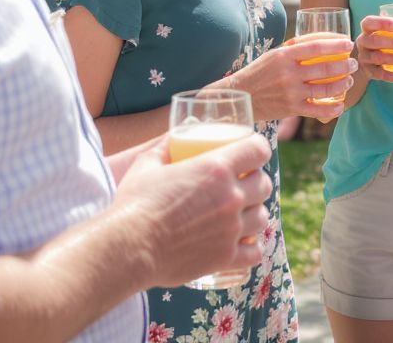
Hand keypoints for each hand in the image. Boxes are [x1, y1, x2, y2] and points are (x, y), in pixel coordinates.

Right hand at [115, 132, 273, 287]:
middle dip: (256, 181)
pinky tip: (241, 243)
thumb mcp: (148, 163)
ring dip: (254, 212)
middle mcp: (231, 196)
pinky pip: (255, 251)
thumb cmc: (134, 203)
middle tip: (243, 185)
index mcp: (217, 168)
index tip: (251, 154)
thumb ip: (165, 147)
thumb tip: (174, 136)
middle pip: (264, 184)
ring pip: (263, 216)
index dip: (257, 149)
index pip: (258, 149)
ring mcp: (231, 229)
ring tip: (241, 214)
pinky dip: (251, 246)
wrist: (128, 248)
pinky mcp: (226, 257)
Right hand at [227, 38, 356, 119]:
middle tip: (353, 63)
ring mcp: (291, 92)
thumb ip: (294, 48)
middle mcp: (288, 73)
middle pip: (325, 68)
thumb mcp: (273, 54)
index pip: (316, 47)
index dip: (335, 45)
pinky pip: (317, 110)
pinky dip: (332, 109)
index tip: (348, 44)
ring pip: (325, 88)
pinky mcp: (291, 108)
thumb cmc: (259, 72)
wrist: (241, 95)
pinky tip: (341, 105)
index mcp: (284, 56)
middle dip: (345, 66)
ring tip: (349, 80)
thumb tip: (321, 40)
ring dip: (342, 84)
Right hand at [354, 15, 392, 83]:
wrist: (368, 61)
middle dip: (391, 42)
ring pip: (377, 58)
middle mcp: (363, 42)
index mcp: (367, 29)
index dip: (381, 23)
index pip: (369, 22)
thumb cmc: (383, 41)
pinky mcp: (369, 72)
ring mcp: (364, 58)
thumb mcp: (391, 33)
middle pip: (373, 41)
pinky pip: (381, 75)